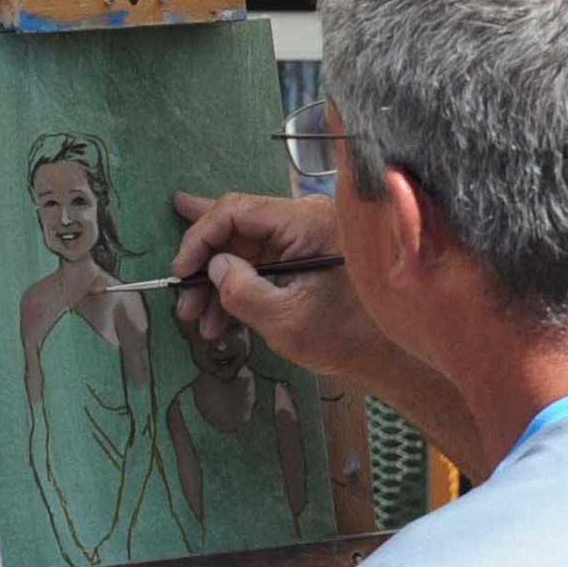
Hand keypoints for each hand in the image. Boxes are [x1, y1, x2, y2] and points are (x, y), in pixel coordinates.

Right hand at [170, 191, 395, 386]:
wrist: (387, 355)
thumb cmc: (346, 337)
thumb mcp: (285, 320)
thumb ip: (242, 291)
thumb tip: (214, 267)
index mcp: (308, 223)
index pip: (237, 211)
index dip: (200, 238)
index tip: (181, 272)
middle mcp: (305, 221)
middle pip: (236, 229)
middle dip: (204, 266)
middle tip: (182, 300)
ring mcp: (303, 239)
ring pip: (242, 251)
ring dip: (216, 284)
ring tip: (197, 318)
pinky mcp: (301, 259)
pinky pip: (258, 265)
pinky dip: (236, 288)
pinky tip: (218, 316)